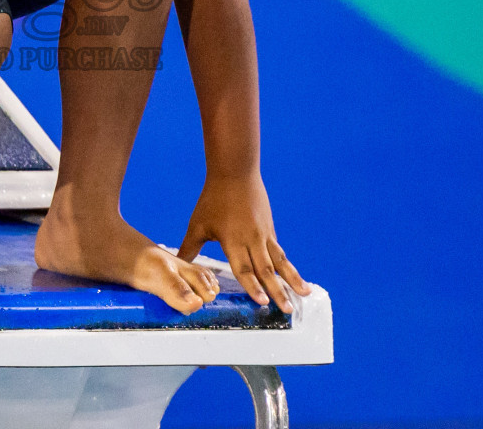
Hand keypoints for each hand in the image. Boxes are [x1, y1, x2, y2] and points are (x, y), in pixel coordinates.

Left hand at [178, 174, 309, 312]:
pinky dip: (289, 266)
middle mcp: (252, 240)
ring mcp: (264, 235)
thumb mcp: (198, 224)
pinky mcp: (270, 230)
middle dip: (277, 291)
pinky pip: (280, 252)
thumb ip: (190, 248)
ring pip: (280, 261)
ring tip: (305, 293)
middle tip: (287, 310)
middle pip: (266, 270)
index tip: (263, 302)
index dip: (253, 287)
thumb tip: (176, 265)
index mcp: (233, 241)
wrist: (235, 172)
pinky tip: (296, 277)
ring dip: (292, 279)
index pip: (245, 269)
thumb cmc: (213, 199)